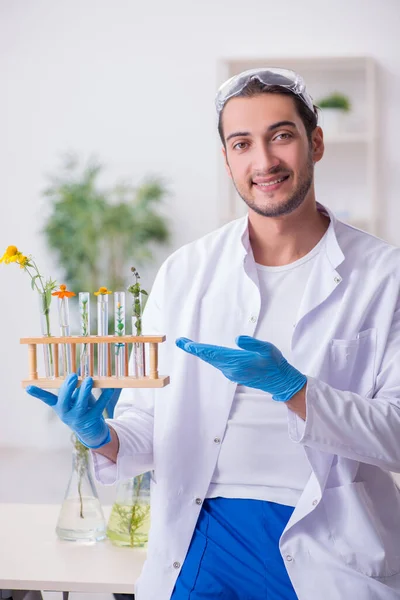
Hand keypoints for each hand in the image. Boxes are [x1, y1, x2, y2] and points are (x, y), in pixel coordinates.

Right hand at [26, 373, 115, 447]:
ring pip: (80, 404)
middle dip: (68, 388)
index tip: (28, 387)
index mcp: (60, 406)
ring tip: (89, 380)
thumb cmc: (81, 409)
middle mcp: (66, 413)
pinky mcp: (92, 419)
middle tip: (73, 376)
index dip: (38, 393)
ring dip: (85, 391)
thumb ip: (76, 386)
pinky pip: (99, 406)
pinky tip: (110, 388)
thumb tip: (81, 367)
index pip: (47, 399)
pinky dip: (104, 396)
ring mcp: (79, 418)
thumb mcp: (75, 398)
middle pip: (64, 401)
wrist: (91, 432)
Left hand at [176, 335, 306, 401]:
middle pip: (209, 357)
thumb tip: (237, 339)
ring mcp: (232, 373)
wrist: (281, 382)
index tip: (184, 343)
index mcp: (237, 362)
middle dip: (194, 349)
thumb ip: (253, 343)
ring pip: (213, 361)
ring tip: (189, 345)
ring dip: (202, 353)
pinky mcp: (235, 374)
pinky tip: (207, 353)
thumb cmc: (276, 364)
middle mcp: (231, 369)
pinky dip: (210, 357)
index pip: (212, 353)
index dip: (197, 348)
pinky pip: (218, 364)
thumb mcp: (268, 349)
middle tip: (180, 341)